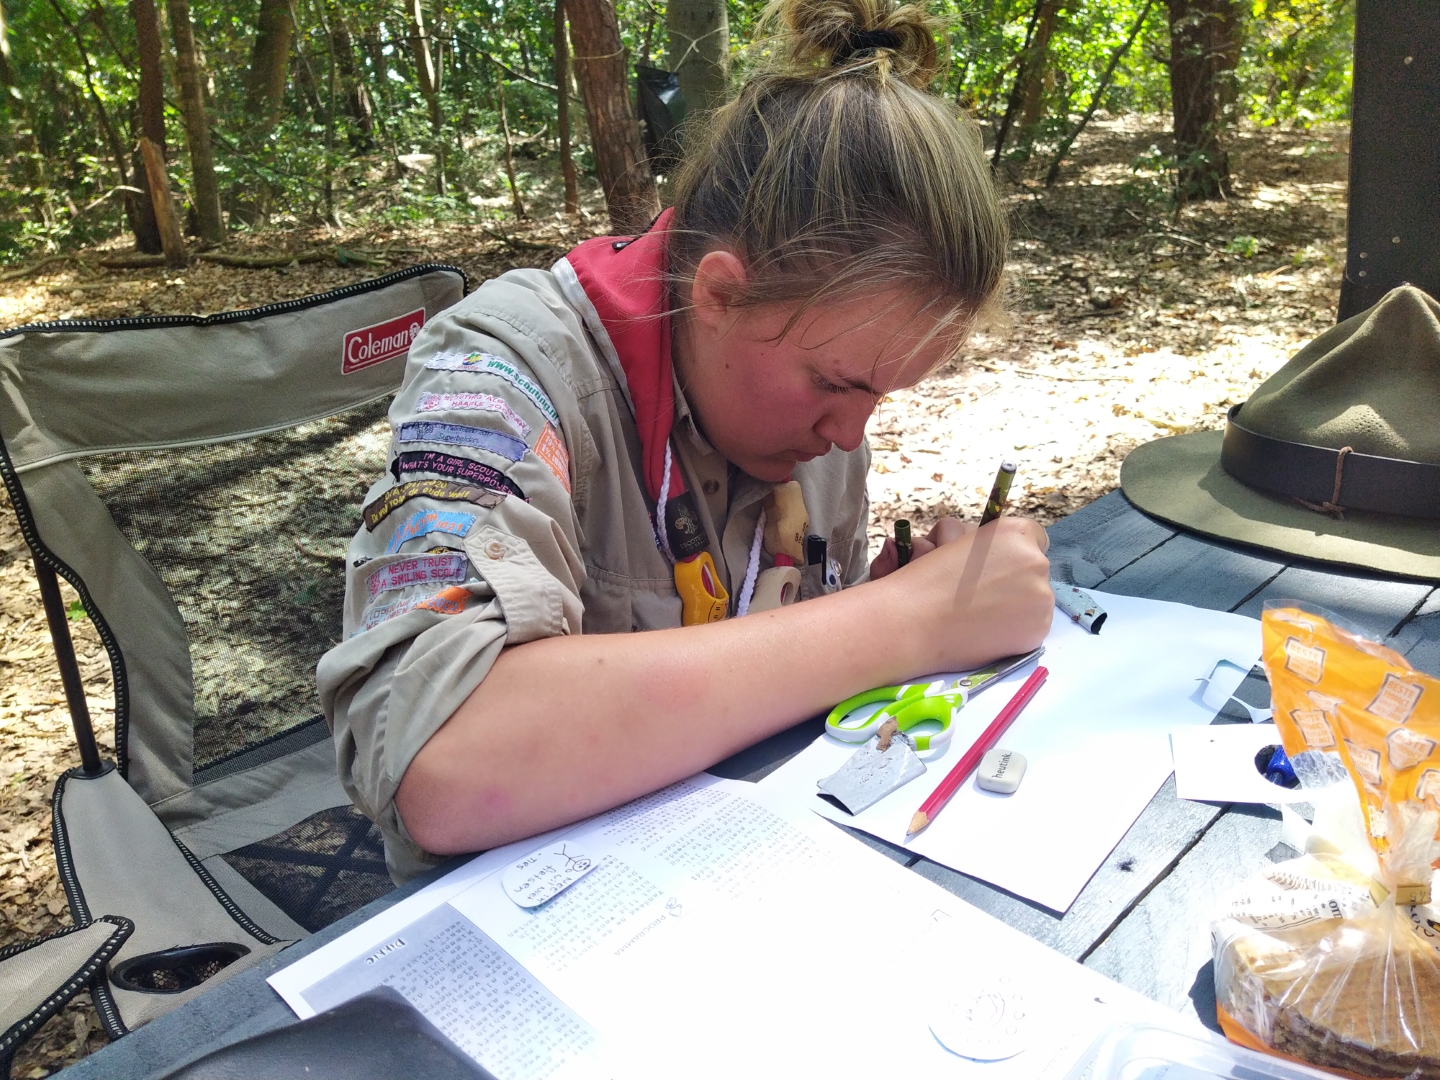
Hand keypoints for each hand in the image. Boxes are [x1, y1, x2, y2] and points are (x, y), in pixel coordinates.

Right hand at [876, 516, 1052, 673]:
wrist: (912, 622)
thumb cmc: (923, 580)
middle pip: (1035, 568)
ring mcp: (1041, 596)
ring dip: (1016, 604)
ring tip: (977, 614)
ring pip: (1036, 597)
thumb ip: (979, 542)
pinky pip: (1032, 624)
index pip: (1033, 537)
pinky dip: (1014, 629)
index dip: (1012, 552)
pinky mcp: (1039, 629)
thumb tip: (990, 549)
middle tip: (980, 593)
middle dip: (1015, 578)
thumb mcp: (950, 541)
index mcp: (1014, 533)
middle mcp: (1034, 560)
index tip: (996, 566)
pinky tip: (985, 630)